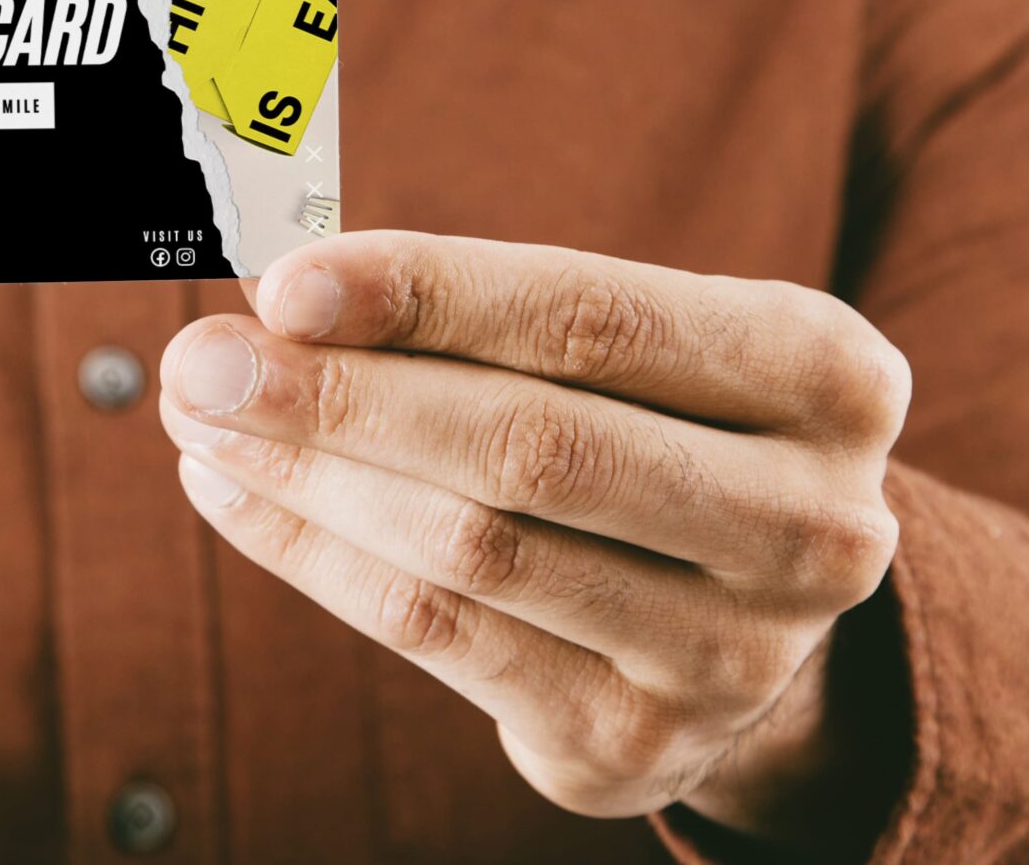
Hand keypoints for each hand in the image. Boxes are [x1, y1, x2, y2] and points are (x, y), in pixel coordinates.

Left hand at [158, 231, 910, 838]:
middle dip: (341, 396)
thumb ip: (476, 313)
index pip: (593, 316)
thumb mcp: (622, 345)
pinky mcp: (635, 747)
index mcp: (827, 376)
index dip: (427, 293)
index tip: (286, 280)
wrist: (742, 611)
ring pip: (471, 550)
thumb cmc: (650, 424)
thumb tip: (280, 300)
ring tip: (202, 414)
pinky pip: (436, 637)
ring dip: (305, 476)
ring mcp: (733, 656)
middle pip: (531, 447)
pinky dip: (314, 556)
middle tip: (203, 358)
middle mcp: (812, 525)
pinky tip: (237, 493)